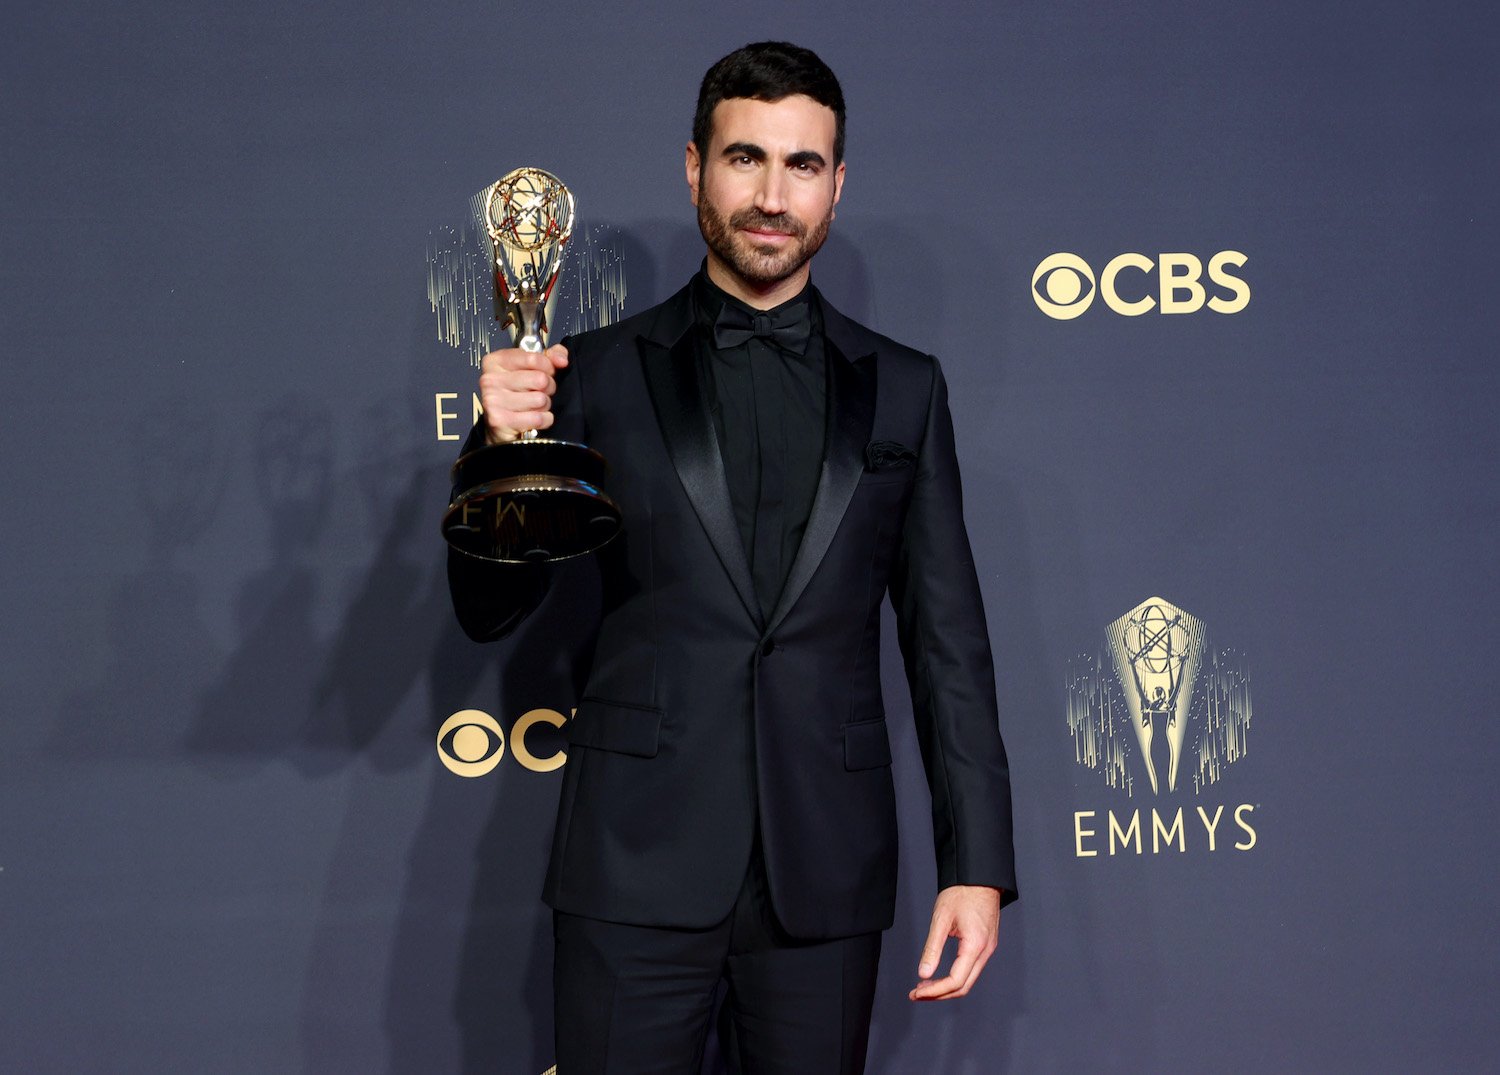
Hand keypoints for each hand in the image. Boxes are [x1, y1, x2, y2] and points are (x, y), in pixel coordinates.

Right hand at [478, 343, 568, 443]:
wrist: (499, 424)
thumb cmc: (516, 394)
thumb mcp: (531, 368)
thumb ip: (550, 356)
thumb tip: (561, 360)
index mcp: (496, 361)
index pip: (534, 359)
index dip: (548, 367)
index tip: (546, 373)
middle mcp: (491, 379)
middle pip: (540, 380)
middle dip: (548, 388)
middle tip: (539, 392)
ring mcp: (493, 400)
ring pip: (540, 400)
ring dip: (544, 406)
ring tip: (533, 406)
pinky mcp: (500, 420)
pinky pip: (538, 418)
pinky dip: (543, 420)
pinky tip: (532, 418)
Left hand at [908, 884, 1001, 1000]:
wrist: (979, 877)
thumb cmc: (961, 893)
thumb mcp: (941, 919)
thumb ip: (932, 948)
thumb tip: (923, 974)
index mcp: (975, 945)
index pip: (956, 981)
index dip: (935, 991)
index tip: (917, 993)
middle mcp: (985, 951)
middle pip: (963, 986)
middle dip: (939, 994)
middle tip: (917, 994)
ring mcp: (988, 949)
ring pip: (968, 980)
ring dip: (946, 988)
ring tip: (924, 986)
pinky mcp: (985, 945)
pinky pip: (971, 969)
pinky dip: (954, 977)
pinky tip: (939, 975)